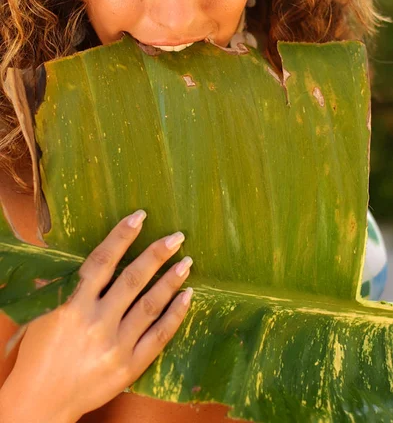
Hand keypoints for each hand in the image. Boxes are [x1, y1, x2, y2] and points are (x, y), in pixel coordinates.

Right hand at [0, 210, 192, 421]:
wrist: (41, 402)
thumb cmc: (39, 353)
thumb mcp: (41, 314)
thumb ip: (58, 284)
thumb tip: (69, 254)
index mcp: (72, 305)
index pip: (102, 261)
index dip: (121, 236)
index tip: (140, 217)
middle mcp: (96, 322)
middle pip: (133, 280)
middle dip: (156, 254)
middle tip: (177, 237)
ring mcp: (115, 346)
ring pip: (150, 306)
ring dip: (170, 281)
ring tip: (187, 262)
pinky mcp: (129, 367)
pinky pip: (159, 337)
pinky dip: (175, 315)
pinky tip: (187, 297)